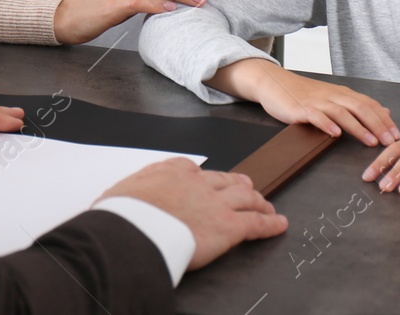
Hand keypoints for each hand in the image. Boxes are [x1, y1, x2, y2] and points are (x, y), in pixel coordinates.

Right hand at [101, 158, 287, 269]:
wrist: (131, 229)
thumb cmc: (121, 215)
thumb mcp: (119, 194)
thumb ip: (131, 194)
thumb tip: (121, 202)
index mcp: (171, 171)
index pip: (195, 170)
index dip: (206, 178)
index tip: (209, 183)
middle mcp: (197, 182)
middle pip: (226, 180)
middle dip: (239, 184)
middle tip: (248, 187)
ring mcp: (215, 203)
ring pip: (246, 197)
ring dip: (258, 201)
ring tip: (266, 206)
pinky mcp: (228, 226)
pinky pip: (256, 223)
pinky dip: (271, 223)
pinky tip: (280, 224)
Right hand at [214, 59, 398, 146]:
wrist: (273, 83)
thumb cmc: (303, 94)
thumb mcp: (333, 97)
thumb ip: (358, 104)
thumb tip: (385, 111)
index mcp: (342, 94)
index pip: (369, 104)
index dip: (384, 120)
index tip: (397, 135)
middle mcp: (332, 96)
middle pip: (360, 108)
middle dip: (378, 125)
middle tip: (391, 141)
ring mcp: (316, 102)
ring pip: (341, 113)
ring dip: (358, 128)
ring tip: (370, 142)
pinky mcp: (300, 109)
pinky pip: (315, 116)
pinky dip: (326, 124)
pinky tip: (334, 134)